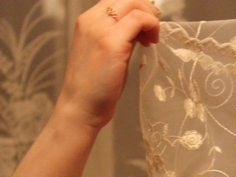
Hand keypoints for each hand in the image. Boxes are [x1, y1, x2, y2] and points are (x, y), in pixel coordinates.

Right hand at [56, 0, 159, 130]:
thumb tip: (140, 30)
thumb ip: (121, 37)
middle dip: (147, 10)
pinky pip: (139, 20)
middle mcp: (91, 20)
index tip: (146, 29)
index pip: (117, 0)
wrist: (81, 107)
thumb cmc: (95, 87)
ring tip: (152, 39)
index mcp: (88, 21)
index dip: (138, 9)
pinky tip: (151, 42)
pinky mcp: (111, 43)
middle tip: (154, 32)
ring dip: (151, 18)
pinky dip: (152, 26)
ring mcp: (100, 30)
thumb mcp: (108, 53)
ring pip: (134, 4)